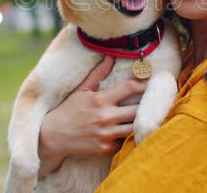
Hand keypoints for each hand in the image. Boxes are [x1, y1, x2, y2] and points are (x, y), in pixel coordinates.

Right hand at [38, 56, 147, 175]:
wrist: (53, 136)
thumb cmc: (68, 110)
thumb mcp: (81, 90)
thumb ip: (98, 74)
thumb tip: (110, 58)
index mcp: (100, 99)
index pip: (129, 88)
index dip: (144, 84)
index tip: (151, 83)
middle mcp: (105, 116)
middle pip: (138, 109)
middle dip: (147, 106)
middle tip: (154, 102)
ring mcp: (106, 134)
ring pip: (134, 127)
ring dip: (139, 122)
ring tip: (145, 117)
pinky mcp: (105, 148)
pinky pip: (123, 142)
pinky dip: (125, 137)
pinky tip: (126, 133)